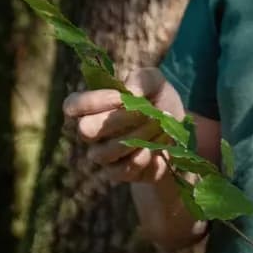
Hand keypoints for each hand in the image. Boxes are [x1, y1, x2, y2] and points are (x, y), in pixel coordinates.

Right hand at [63, 63, 182, 186]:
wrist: (180, 133)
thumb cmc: (158, 101)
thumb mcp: (156, 82)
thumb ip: (142, 79)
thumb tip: (131, 92)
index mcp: (94, 106)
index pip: (72, 105)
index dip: (92, 101)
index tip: (120, 97)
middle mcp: (92, 132)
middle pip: (85, 130)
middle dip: (116, 120)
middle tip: (144, 113)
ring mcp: (103, 155)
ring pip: (105, 152)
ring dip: (136, 138)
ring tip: (157, 127)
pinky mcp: (118, 173)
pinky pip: (122, 170)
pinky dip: (142, 158)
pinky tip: (154, 149)